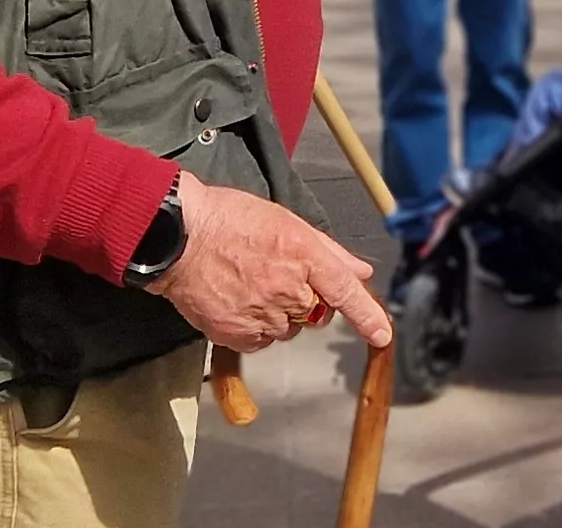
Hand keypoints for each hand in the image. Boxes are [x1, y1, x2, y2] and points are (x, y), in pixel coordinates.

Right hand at [148, 173, 393, 352]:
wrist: (177, 237)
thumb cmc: (228, 220)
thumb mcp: (286, 221)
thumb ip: (329, 251)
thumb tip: (361, 272)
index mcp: (304, 256)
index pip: (346, 293)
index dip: (368, 317)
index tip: (383, 336)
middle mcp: (288, 290)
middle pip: (315, 312)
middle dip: (306, 299)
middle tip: (276, 274)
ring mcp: (262, 315)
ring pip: (287, 328)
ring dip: (278, 313)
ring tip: (249, 282)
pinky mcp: (237, 335)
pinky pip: (260, 340)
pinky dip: (254, 326)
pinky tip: (237, 299)